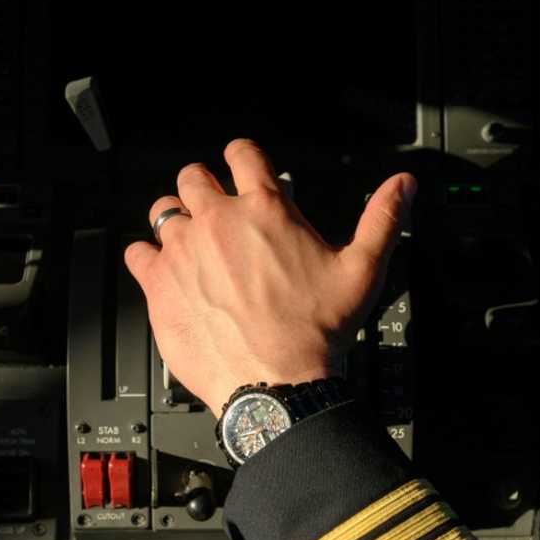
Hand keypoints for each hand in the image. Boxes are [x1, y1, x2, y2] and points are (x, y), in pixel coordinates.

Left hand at [124, 138, 416, 413]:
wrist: (275, 385)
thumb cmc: (315, 332)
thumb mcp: (363, 270)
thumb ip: (382, 219)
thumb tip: (402, 186)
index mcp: (265, 209)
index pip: (243, 155)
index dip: (242, 157)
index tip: (241, 165)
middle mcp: (219, 221)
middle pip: (193, 177)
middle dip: (203, 187)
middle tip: (213, 207)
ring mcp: (184, 251)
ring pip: (163, 211)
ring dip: (175, 219)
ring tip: (187, 239)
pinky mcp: (159, 284)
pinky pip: (137, 253)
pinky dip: (146, 258)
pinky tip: (161, 270)